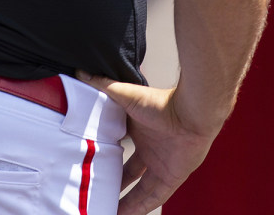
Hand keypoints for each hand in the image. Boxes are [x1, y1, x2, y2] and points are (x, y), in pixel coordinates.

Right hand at [78, 74, 217, 214]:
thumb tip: (82, 73)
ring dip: (125, 201)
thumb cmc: (162, 102)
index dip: (105, 158)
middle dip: (113, 183)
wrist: (191, 114)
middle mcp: (150, 149)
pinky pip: (154, 198)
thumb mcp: (125, 95)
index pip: (119, 148)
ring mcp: (161, 164)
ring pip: (140, 190)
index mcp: (139, 131)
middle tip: (95, 192)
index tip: (89, 165)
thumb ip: (103, 85)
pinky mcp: (171, 177)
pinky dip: (140, 208)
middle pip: (128, 173)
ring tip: (106, 210)